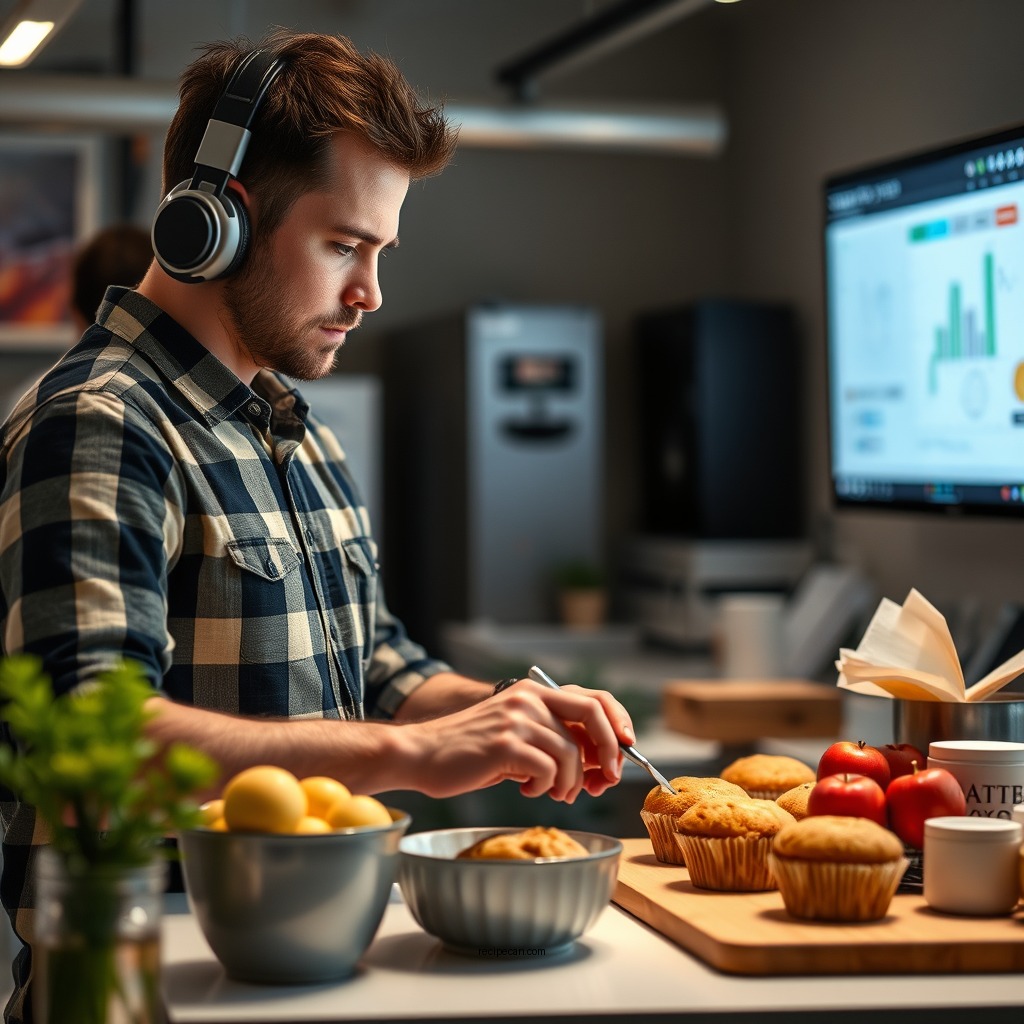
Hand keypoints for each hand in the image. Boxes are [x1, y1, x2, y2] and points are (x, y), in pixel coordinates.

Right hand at [399, 680, 631, 802]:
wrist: (421, 755)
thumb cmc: (471, 753)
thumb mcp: (518, 737)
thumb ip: (555, 740)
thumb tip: (603, 762)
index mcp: (534, 692)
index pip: (594, 698)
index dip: (618, 722)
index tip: (627, 748)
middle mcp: (529, 699)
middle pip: (593, 716)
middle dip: (610, 751)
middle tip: (605, 780)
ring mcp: (517, 719)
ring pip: (572, 754)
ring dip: (570, 783)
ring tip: (553, 793)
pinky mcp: (506, 744)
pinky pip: (550, 772)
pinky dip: (545, 788)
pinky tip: (525, 790)